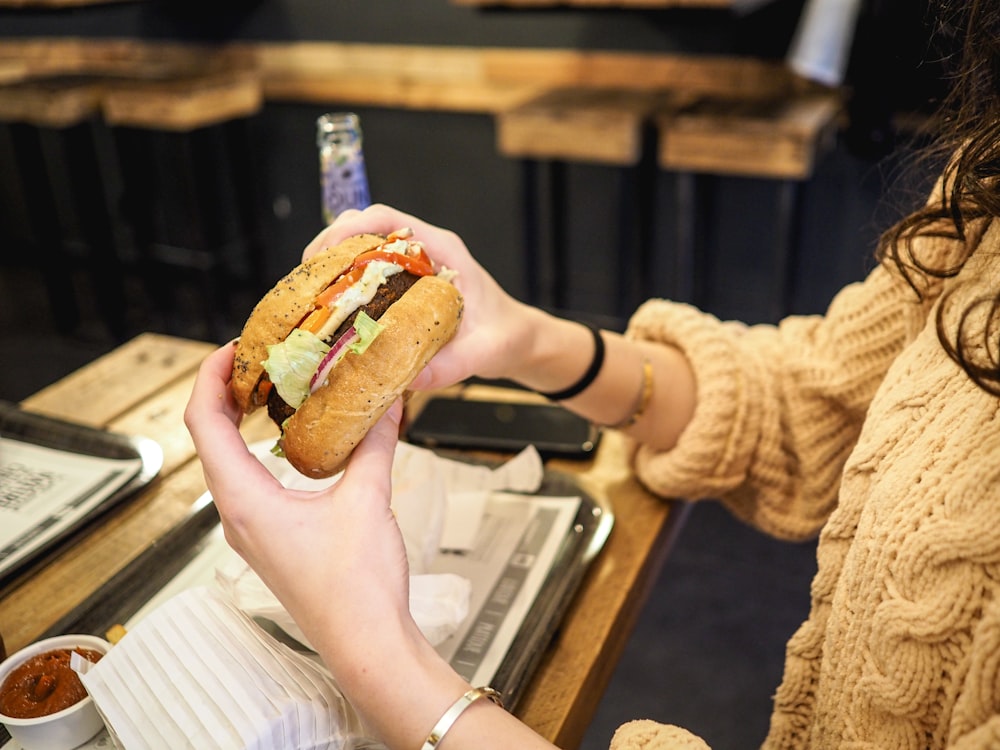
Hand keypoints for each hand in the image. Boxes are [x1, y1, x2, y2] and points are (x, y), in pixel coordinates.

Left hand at [183, 342, 411, 652]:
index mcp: (245, 501)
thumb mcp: (369, 499)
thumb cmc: (356, 587)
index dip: (210, 377)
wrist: (368, 643)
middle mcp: (238, 516)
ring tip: (271, 390)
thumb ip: (374, 445)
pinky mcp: (271, 541)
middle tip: (255, 360)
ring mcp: (252, 531)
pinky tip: (293, 442)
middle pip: (210, 439)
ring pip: (228, 463)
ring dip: (241, 422)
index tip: (232, 349)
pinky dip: (260, 450)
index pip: (204, 423)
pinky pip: (249, 483)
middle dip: (226, 393)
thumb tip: (386, 405)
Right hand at [303, 204, 541, 390]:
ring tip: (308, 296)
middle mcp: (423, 251)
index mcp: (442, 250)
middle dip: (328, 247)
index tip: (323, 254)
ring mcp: (412, 266)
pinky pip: (366, 272)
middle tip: (304, 282)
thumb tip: (409, 379)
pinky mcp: (405, 284)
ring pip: (360, 247)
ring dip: (331, 266)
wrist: (519, 340)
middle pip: (364, 227)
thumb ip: (452, 364)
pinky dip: (343, 285)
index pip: (389, 219)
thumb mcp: (484, 353)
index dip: (350, 229)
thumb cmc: (507, 337)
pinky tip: (328, 311)